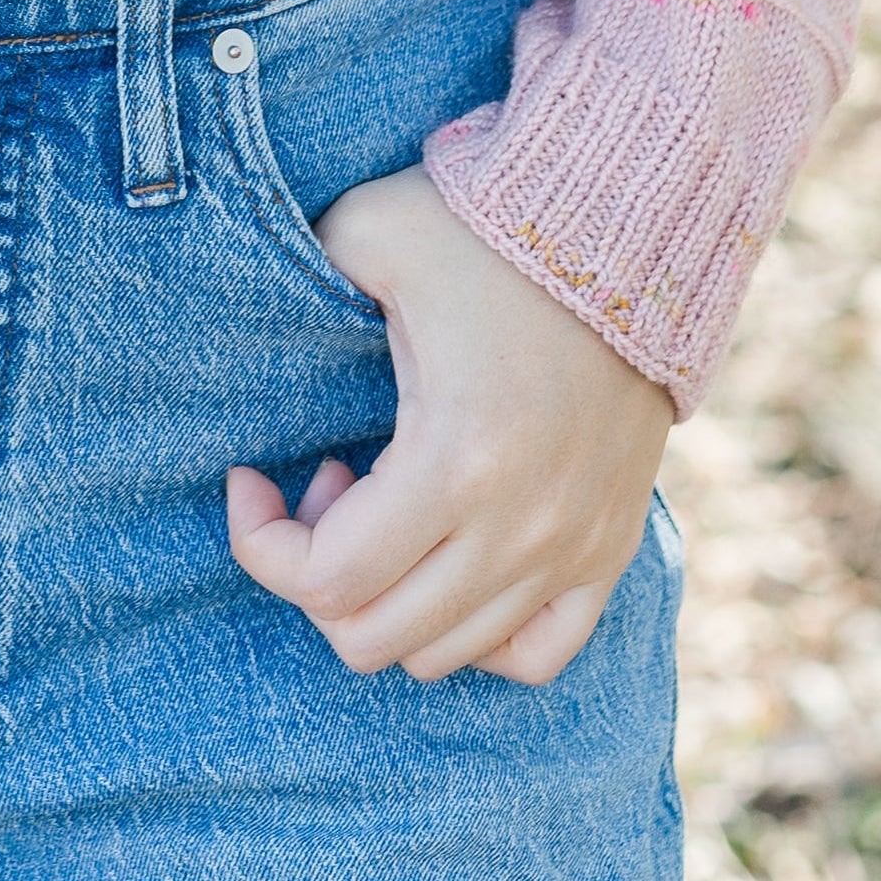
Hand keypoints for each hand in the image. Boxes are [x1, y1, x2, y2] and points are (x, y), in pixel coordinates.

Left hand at [225, 166, 674, 684]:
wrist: (630, 225)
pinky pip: (535, 655)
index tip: (249, 480)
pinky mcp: (610, 549)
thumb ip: (305, 273)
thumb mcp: (372, 230)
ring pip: (445, 654)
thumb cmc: (489, 226)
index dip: (261, 543)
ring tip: (390, 502)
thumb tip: (259, 316)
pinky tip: (448, 560)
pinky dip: (474, 634)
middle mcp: (520, 530)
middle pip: (375, 637)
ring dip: (390, 592)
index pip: (329, 582)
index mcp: (455, 462)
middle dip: (318, 569)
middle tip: (330, 477)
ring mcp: (573, 550)